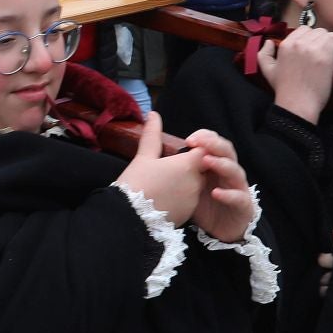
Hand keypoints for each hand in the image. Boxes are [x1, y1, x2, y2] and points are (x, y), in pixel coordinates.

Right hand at [116, 110, 204, 226]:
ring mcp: (193, 200)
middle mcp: (196, 182)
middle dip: (186, 167)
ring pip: (194, 186)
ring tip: (160, 185)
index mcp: (188, 164)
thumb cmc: (136, 184)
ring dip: (182, 183)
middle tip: (164, 169)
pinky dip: (179, 199)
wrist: (129, 218)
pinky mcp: (187, 214)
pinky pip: (187, 202)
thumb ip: (152, 135)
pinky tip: (161, 199)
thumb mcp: (143, 157)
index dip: (191, 148)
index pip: (202, 150)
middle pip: (200, 169)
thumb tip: (153, 115)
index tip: (177, 151)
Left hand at [184, 129, 256, 241]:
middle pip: (227, 152)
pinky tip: (215, 193)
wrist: (218, 233)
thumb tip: (160, 155)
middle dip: (214, 145)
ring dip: (222, 164)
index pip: (214, 144)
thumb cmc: (203, 206)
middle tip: (199, 143)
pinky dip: (228, 194)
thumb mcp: (188, 186)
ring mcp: (238, 188)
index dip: (205, 138)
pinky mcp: (244, 206)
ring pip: (235, 171)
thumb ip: (181, 170)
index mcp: (216, 165)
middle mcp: (229, 173)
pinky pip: (239, 198)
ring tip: (207, 161)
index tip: (189, 139)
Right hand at [256, 25, 332, 124]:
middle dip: (319, 40)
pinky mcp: (325, 56)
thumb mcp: (267, 71)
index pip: (303, 29)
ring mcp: (313, 49)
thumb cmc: (284, 89)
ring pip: (327, 34)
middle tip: (320, 53)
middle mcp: (299, 43)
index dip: (309, 38)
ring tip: (328, 54)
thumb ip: (264, 54)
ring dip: (329, 42)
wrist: (297, 104)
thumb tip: (268, 42)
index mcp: (285, 45)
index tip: (311, 49)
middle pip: (317, 30)